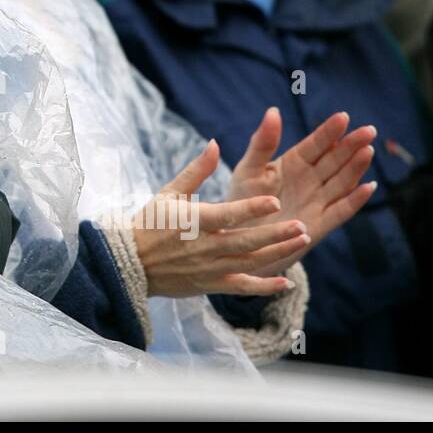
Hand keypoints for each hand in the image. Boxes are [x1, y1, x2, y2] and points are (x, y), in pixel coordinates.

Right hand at [132, 140, 308, 297]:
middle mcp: (204, 246)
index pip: (228, 214)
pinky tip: (286, 283)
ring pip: (250, 262)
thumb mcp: (169, 192)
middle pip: (246, 240)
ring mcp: (209, 268)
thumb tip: (216, 143)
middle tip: (302, 225)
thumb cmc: (150, 222)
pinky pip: (241, 287)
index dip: (251, 209)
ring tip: (302, 241)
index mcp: (194, 220)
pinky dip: (264, 288)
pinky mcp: (210, 285)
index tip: (275, 201)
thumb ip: (197, 170)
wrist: (130, 262)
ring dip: (278, 253)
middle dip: (276, 233)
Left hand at [228, 108, 377, 275]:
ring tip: (367, 151)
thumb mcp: (249, 169)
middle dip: (352, 145)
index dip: (329, 131)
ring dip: (356, 167)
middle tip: (369, 130)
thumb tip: (273, 110)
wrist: (240, 237)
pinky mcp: (321, 223)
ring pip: (342, 181)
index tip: (343, 117)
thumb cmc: (242, 199)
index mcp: (293, 162)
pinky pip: (341, 210)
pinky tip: (368, 187)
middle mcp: (310, 179)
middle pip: (335, 159)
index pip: (316, 144)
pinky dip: (355, 200)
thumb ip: (262, 143)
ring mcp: (317, 200)